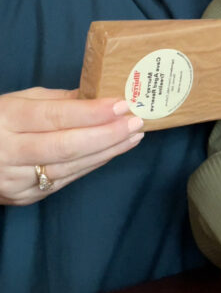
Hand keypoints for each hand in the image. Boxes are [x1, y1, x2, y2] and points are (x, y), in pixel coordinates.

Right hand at [0, 88, 144, 204]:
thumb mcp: (17, 101)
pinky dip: (92, 165)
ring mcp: (15, 180)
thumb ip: (56, 100)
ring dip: (107, 151)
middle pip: (65, 146)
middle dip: (106, 134)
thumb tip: (97, 94)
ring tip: (133, 136)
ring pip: (69, 167)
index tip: (121, 104)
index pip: (54, 117)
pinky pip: (65, 180)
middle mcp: (8, 152)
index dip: (91, 112)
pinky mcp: (24, 198)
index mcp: (6, 119)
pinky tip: (112, 152)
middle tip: (135, 122)